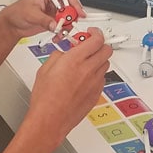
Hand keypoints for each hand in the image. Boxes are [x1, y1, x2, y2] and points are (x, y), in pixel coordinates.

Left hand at [0, 0, 85, 40]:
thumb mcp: (31, 14)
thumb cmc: (18, 12)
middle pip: (70, 6)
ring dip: (67, 27)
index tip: (78, 12)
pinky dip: (62, 32)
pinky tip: (56, 36)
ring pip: (69, 18)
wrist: (13, 24)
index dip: (74, 3)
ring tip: (60, 33)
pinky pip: (64, 26)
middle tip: (69, 25)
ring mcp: (55, 10)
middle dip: (71, 17)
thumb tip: (54, 25)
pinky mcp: (55, 20)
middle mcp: (54, 0)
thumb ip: (43, 20)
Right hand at [25, 27, 112, 146]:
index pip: (96, 39)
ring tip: (86, 63)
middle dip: (100, 45)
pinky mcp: (96, 94)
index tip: (91, 33)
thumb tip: (64, 53)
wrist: (49, 120)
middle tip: (91, 46)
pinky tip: (85, 78)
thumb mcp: (45, 68)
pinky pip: (102, 79)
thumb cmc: (45, 98)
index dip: (96, 33)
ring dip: (98, 60)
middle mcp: (88, 70)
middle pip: (106, 50)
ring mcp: (94, 83)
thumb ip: (58, 55)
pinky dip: (96, 75)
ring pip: (105, 64)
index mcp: (75, 60)